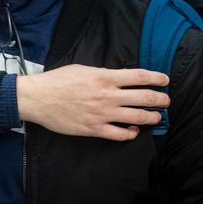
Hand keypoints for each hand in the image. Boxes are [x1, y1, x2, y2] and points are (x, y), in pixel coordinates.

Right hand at [15, 64, 168, 139]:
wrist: (37, 98)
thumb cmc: (57, 81)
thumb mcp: (82, 69)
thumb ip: (103, 73)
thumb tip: (119, 78)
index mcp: (105, 77)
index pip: (140, 77)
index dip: (157, 78)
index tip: (165, 80)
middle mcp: (108, 96)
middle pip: (145, 98)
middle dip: (161, 100)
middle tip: (165, 101)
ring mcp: (102, 114)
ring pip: (138, 117)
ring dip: (152, 117)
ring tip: (156, 117)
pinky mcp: (94, 129)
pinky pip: (121, 134)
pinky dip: (132, 133)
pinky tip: (133, 130)